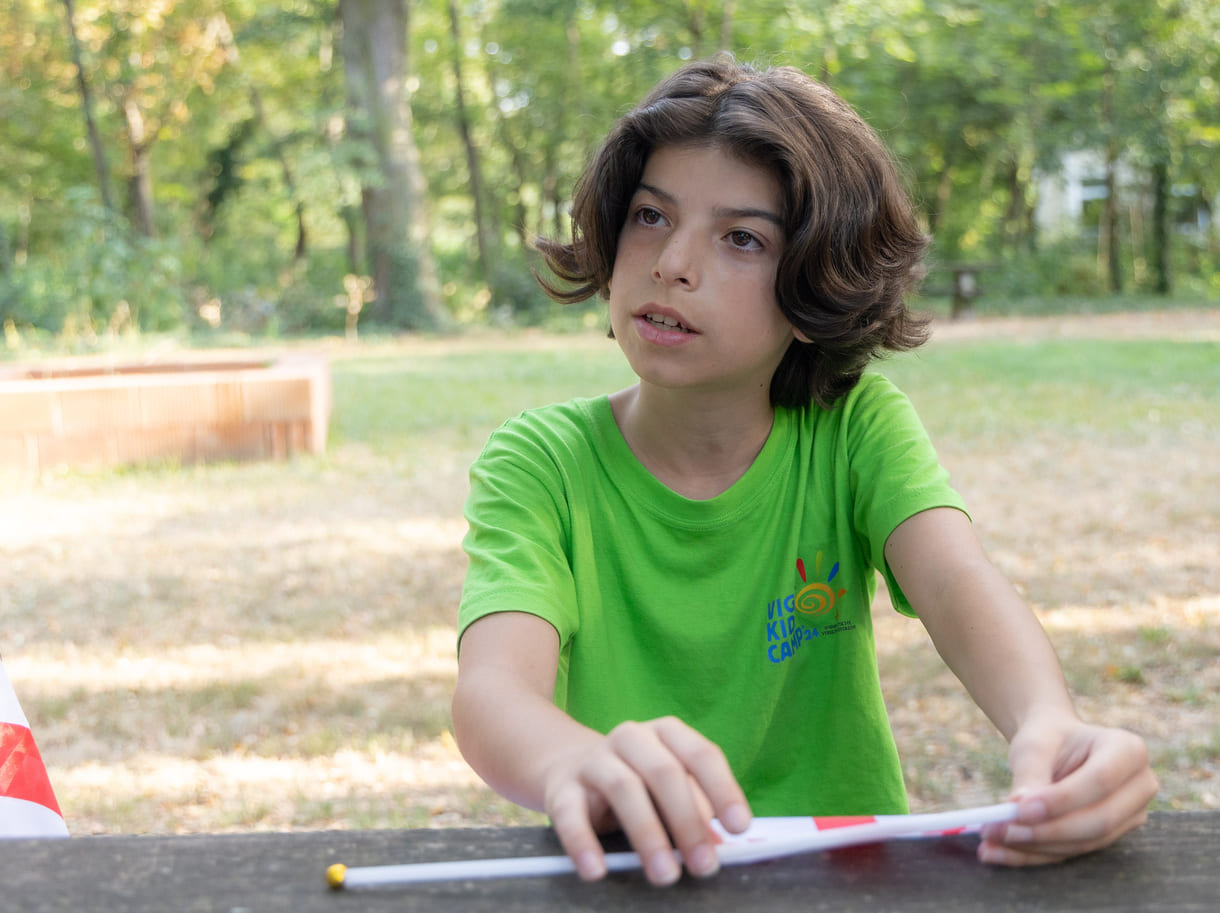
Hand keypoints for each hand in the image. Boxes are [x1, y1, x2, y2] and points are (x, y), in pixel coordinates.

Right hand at [542, 716, 751, 885]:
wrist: (567, 768)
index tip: (739, 827)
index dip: (723, 789)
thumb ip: (694, 809)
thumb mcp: (667, 790)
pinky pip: (570, 815)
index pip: (700, 754)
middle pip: (664, 772)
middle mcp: (630, 737)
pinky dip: (583, 844)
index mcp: (665, 732)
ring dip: (649, 835)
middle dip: (688, 821)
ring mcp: (593, 760)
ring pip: (624, 788)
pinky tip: (597, 872)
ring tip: (665, 876)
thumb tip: (717, 844)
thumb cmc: (637, 784)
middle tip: (704, 866)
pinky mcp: (561, 788)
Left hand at [978, 713, 1158, 865]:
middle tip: (1000, 829)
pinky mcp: (1111, 837)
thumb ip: (1031, 774)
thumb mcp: (1035, 745)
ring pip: (1087, 842)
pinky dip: (1034, 855)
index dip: (1061, 800)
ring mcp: (1131, 815)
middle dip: (1047, 830)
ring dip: (1037, 847)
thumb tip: (1018, 810)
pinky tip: (998, 852)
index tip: (1019, 808)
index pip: (1100, 781)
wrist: (1054, 745)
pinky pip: (1073, 852)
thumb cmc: (1048, 738)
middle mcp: (1140, 785)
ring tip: (991, 838)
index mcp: (1129, 750)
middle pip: (1099, 820)